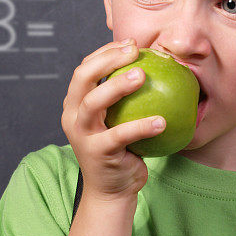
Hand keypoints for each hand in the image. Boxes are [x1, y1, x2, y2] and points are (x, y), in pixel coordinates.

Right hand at [61, 39, 165, 200]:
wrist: (111, 191)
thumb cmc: (120, 151)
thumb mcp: (116, 121)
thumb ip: (124, 99)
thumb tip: (154, 68)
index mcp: (75, 105)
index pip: (84, 69)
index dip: (105, 52)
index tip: (131, 44)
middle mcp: (73, 117)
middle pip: (82, 79)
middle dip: (106, 60)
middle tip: (134, 52)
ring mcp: (82, 135)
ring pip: (93, 103)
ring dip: (117, 86)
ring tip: (142, 76)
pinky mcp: (98, 153)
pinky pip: (121, 135)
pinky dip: (141, 126)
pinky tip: (162, 122)